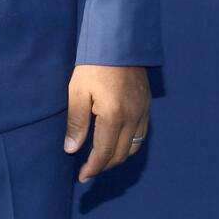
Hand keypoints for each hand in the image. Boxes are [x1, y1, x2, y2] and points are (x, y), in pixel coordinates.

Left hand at [64, 64, 150, 181]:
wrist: (119, 42)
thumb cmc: (94, 64)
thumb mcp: (77, 91)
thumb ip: (76, 122)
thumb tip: (72, 149)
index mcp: (113, 116)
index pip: (104, 153)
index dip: (93, 168)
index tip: (82, 177)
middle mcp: (133, 118)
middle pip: (121, 154)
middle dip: (104, 166)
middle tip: (89, 171)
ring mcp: (143, 111)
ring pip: (134, 147)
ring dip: (118, 158)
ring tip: (102, 161)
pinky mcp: (147, 105)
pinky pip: (142, 134)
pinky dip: (130, 145)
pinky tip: (118, 143)